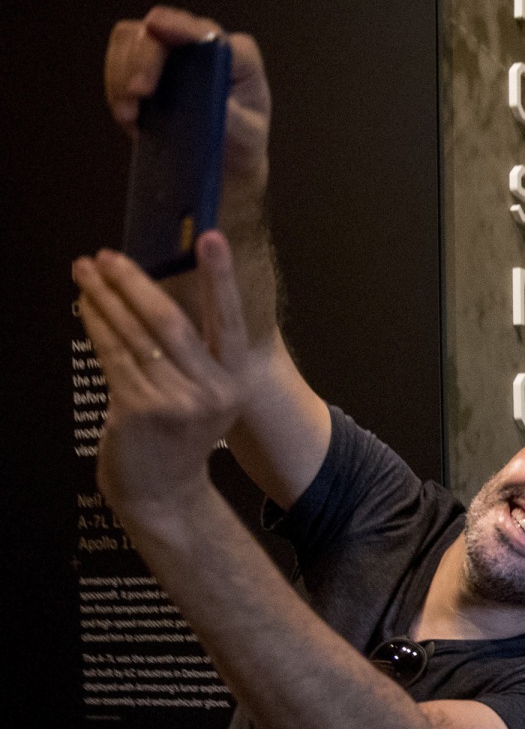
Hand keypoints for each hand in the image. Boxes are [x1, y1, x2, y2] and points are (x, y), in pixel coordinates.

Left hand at [73, 232, 247, 514]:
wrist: (163, 490)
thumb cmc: (180, 434)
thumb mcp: (206, 395)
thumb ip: (194, 352)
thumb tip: (154, 293)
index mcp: (236, 380)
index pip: (230, 320)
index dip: (220, 277)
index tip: (212, 238)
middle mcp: (212, 391)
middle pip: (170, 321)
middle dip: (136, 282)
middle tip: (110, 254)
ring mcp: (176, 402)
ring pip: (135, 335)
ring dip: (106, 297)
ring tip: (87, 270)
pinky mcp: (139, 410)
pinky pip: (113, 356)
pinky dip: (96, 325)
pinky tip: (86, 305)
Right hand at [105, 6, 269, 216]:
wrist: (224, 157)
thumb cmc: (243, 140)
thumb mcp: (248, 136)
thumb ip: (237, 120)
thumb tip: (219, 107)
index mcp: (236, 54)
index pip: (206, 32)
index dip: (179, 26)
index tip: (155, 28)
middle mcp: (201, 42)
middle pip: (158, 30)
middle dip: (142, 58)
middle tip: (137, 92)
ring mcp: (170, 50)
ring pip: (129, 39)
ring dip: (121, 74)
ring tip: (127, 114)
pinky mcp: (145, 65)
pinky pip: (118, 62)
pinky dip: (115, 89)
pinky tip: (127, 117)